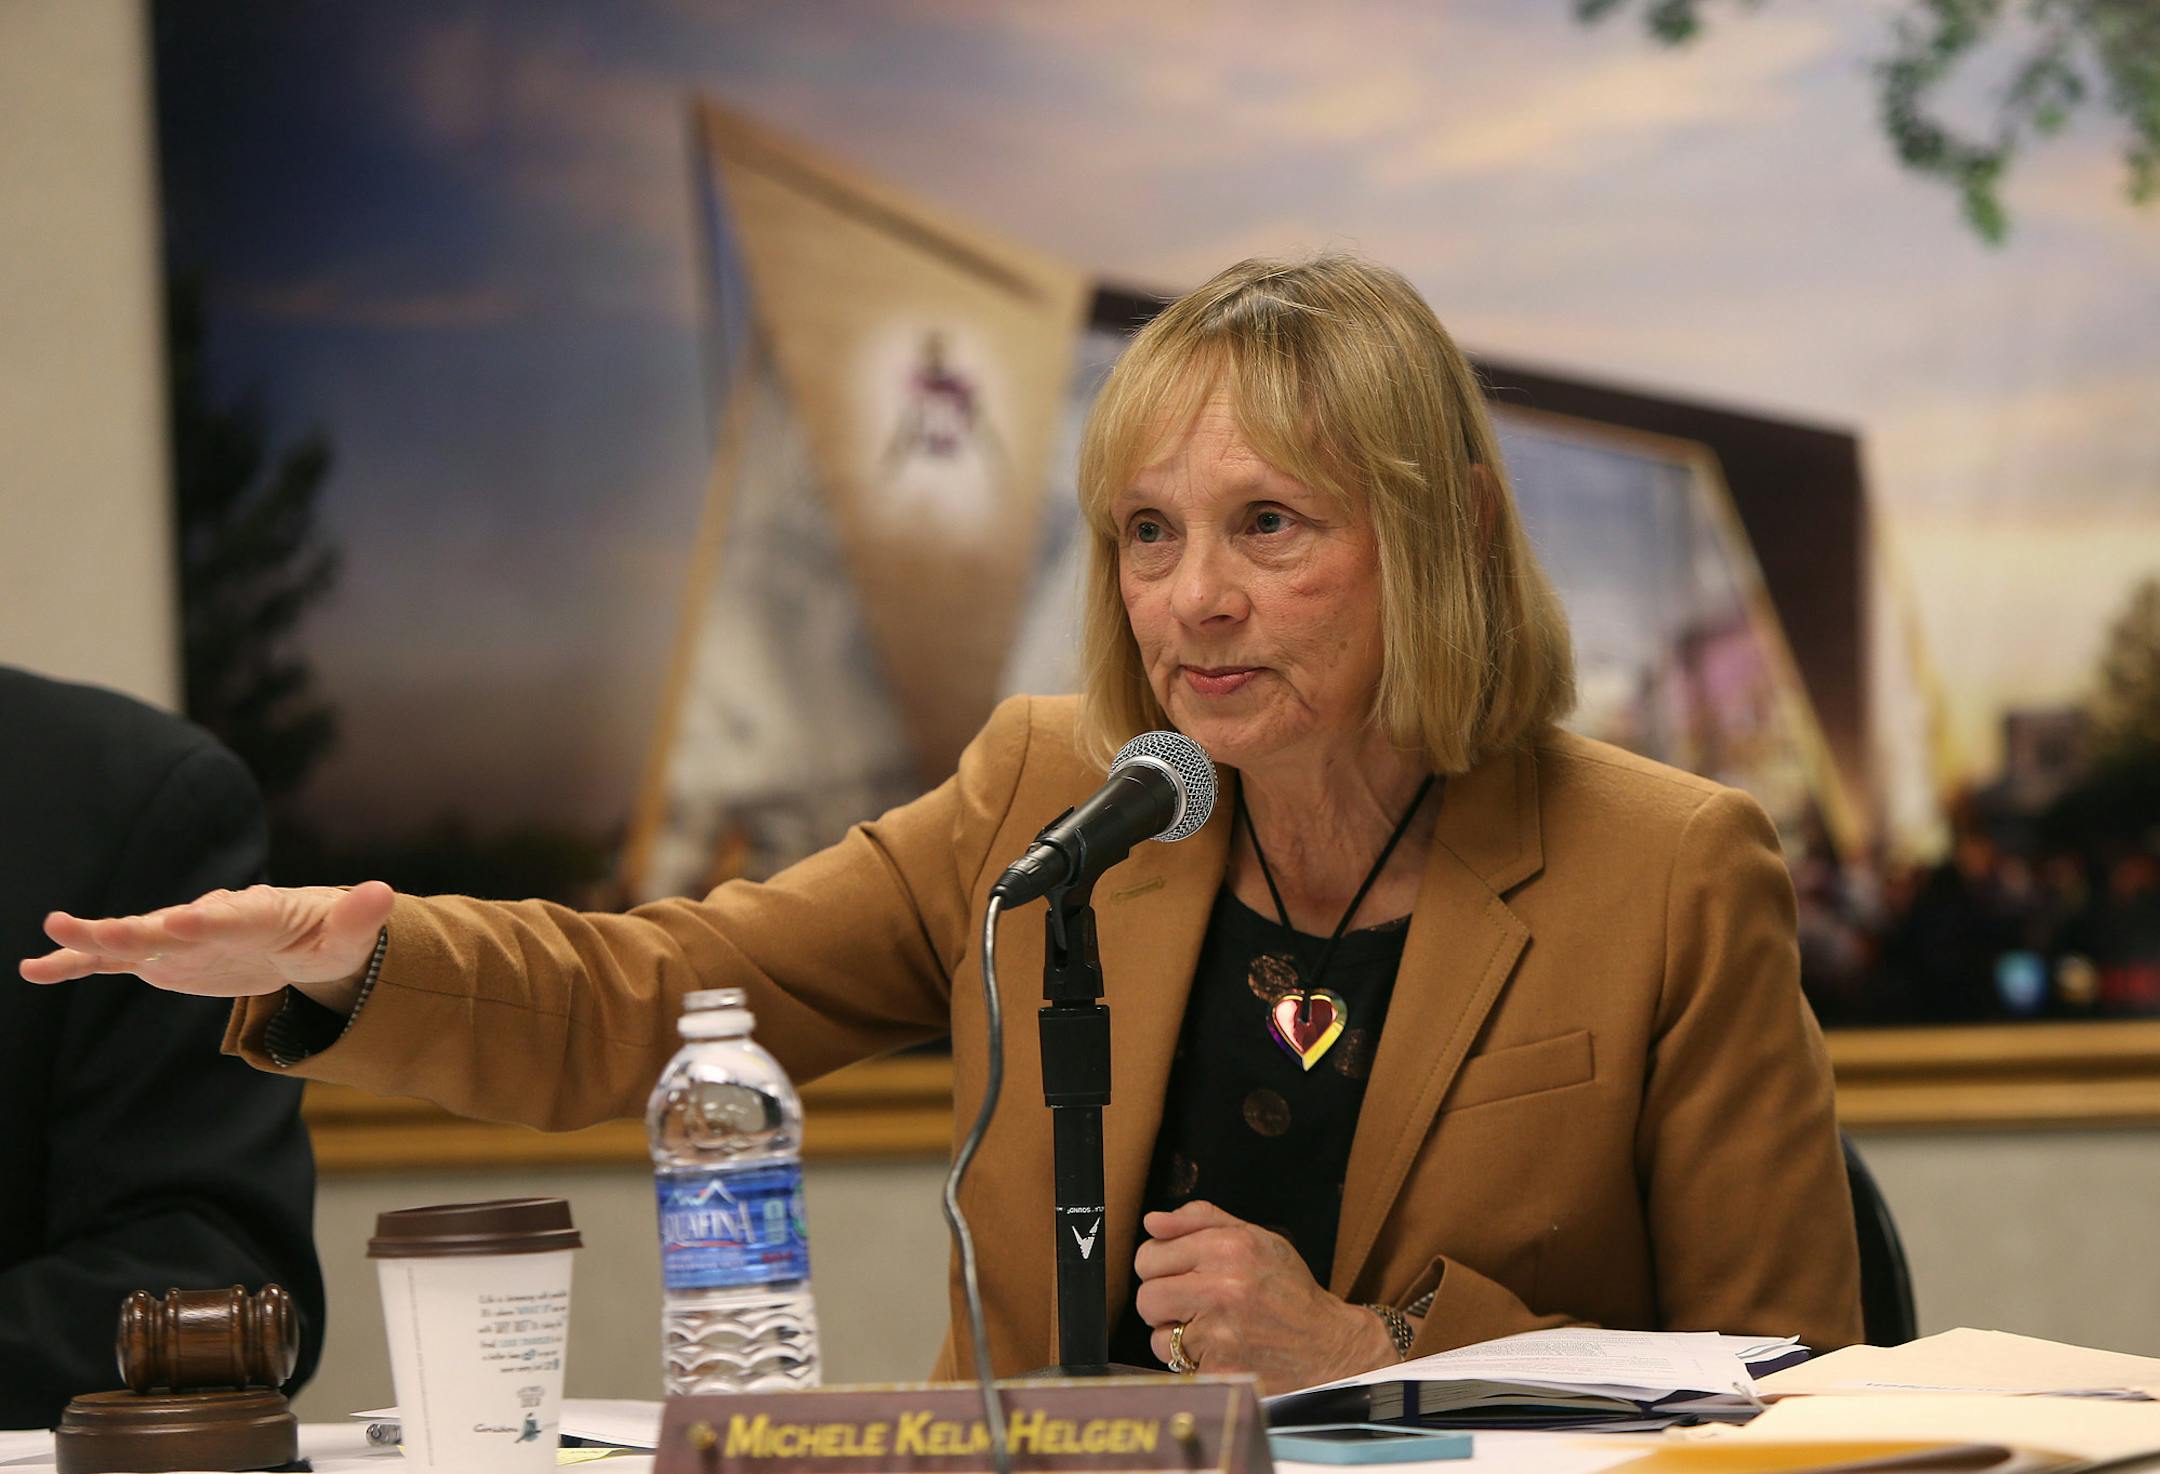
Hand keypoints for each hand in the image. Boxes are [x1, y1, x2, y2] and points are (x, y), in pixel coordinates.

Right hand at [20, 880, 396, 1014]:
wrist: (298, 942)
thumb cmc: (328, 938)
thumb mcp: (350, 936)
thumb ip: (359, 918)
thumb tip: (384, 892)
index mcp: (257, 912)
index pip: (231, 916)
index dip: (209, 919)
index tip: (183, 920)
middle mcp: (209, 918)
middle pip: (170, 924)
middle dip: (138, 928)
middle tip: (101, 931)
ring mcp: (179, 937)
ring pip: (133, 938)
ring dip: (95, 938)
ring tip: (55, 932)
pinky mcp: (161, 957)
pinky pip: (114, 962)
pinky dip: (78, 963)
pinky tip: (35, 968)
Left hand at [1133, 1200, 1396, 1393]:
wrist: (1326, 1344)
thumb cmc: (1287, 1287)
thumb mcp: (1254, 1237)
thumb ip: (1200, 1220)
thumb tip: (1152, 1221)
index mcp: (1228, 1248)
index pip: (1149, 1257)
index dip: (1159, 1267)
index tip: (1178, 1275)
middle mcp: (1223, 1288)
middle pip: (1146, 1298)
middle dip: (1161, 1302)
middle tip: (1187, 1304)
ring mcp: (1221, 1333)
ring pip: (1158, 1337)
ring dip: (1176, 1336)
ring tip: (1208, 1328)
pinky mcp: (1221, 1369)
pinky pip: (1178, 1366)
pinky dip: (1194, 1361)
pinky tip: (1220, 1349)